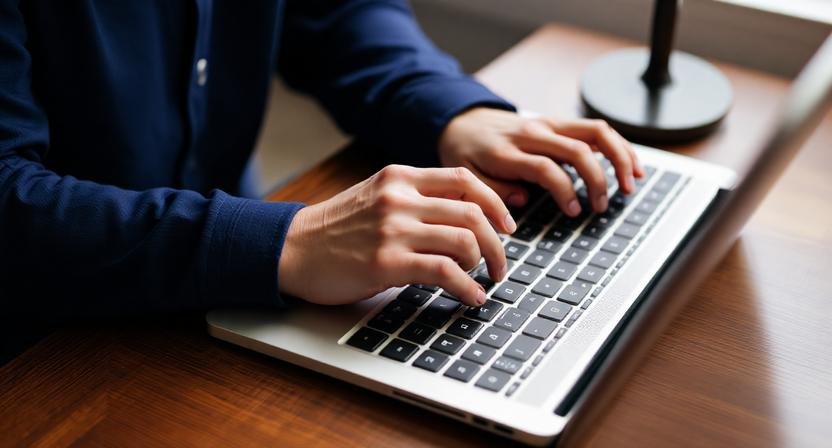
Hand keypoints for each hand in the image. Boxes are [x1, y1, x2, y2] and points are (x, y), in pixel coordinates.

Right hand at [278, 165, 515, 306]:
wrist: (291, 249)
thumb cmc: (335, 230)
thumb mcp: (376, 198)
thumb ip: (414, 200)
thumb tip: (463, 218)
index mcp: (400, 177)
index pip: (465, 179)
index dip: (495, 203)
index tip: (507, 225)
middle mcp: (399, 198)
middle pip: (472, 212)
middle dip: (497, 242)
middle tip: (500, 264)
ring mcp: (393, 229)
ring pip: (464, 240)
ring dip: (483, 265)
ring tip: (481, 280)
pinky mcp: (386, 262)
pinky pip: (445, 272)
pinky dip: (467, 287)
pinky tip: (471, 296)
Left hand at [438, 108, 643, 215]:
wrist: (461, 120)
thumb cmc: (465, 153)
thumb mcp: (465, 176)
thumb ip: (492, 191)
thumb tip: (524, 201)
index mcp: (507, 151)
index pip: (546, 168)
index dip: (565, 191)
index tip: (574, 212)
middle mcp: (532, 133)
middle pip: (578, 148)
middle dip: (598, 179)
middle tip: (601, 206)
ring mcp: (548, 124)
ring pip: (595, 132)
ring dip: (619, 156)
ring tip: (631, 183)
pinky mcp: (558, 122)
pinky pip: (595, 129)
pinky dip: (618, 145)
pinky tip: (631, 165)